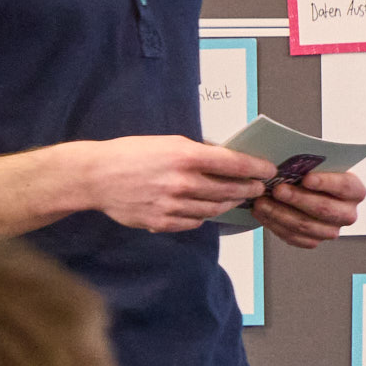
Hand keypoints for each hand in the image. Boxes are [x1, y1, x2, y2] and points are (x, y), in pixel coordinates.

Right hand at [78, 136, 271, 233]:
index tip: (269, 170)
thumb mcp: (168, 142)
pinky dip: (203, 215)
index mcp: (185, 156)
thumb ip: (198, 152)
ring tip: (236, 198)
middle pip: (230, 190)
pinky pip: (194, 222)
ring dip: (229, 204)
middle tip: (258, 187)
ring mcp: (172, 205)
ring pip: (214, 209)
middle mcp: (181, 182)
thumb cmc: (132, 154)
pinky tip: (206, 208)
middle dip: (249, 188)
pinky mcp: (161, 222)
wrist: (96, 176)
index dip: (257, 168)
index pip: (234, 164)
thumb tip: (228, 159)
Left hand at [252, 168, 365, 249]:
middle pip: (324, 209)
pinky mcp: (314, 241)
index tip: (306, 178)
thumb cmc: (312, 175)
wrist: (307, 193)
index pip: (345, 186)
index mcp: (355, 191)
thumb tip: (289, 165)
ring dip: (280, 213)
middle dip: (298, 199)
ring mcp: (332, 230)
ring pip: (306, 226)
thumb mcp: (317, 166)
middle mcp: (348, 214)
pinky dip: (275, 225)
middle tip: (278, 190)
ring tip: (262, 202)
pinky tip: (263, 214)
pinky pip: (294, 237)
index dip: (326, 182)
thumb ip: (310, 165)